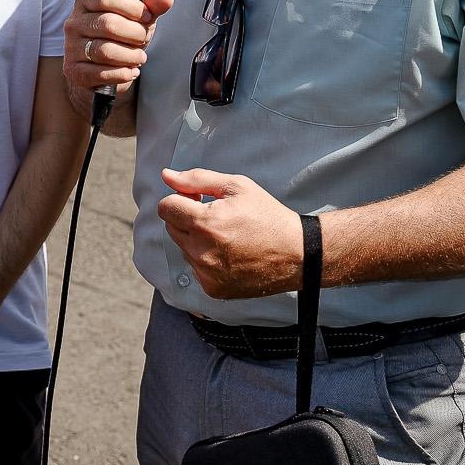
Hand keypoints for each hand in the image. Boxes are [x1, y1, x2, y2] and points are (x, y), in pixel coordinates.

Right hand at [62, 0, 175, 104]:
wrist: (101, 69)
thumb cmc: (120, 37)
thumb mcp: (137, 19)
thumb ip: (151, 6)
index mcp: (85, 3)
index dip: (131, 7)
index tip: (147, 16)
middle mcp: (73, 23)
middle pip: (107, 24)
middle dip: (135, 34)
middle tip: (143, 40)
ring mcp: (71, 48)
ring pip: (105, 51)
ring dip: (131, 56)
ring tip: (140, 57)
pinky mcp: (74, 71)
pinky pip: (101, 73)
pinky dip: (123, 73)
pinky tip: (131, 71)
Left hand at [157, 168, 303, 299]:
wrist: (298, 254)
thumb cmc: (268, 216)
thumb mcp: (237, 187)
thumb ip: (197, 179)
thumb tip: (166, 175)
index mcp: (205, 223)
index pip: (166, 208)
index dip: (181, 199)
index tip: (199, 199)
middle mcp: (201, 251)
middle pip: (172, 228)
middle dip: (187, 219)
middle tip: (216, 216)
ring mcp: (206, 273)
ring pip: (184, 249)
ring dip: (197, 240)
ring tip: (228, 236)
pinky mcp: (213, 289)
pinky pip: (196, 269)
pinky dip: (207, 260)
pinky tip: (231, 255)